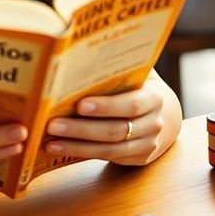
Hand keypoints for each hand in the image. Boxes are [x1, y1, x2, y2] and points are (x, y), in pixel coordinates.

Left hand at [44, 80, 172, 165]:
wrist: (164, 114)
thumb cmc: (137, 87)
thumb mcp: (135, 75)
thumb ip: (115, 70)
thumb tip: (78, 57)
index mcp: (153, 99)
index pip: (130, 104)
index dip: (105, 106)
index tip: (79, 105)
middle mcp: (153, 124)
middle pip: (114, 130)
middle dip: (80, 129)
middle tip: (52, 125)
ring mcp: (147, 145)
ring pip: (109, 149)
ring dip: (76, 146)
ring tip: (50, 141)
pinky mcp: (137, 159)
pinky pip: (107, 158)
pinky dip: (80, 153)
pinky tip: (59, 147)